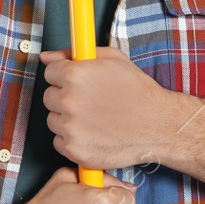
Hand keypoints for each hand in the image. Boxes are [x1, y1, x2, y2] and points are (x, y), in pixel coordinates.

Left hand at [40, 45, 177, 169]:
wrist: (157, 125)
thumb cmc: (138, 91)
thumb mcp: (112, 59)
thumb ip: (74, 54)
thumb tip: (46, 56)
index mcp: (75, 75)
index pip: (50, 72)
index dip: (64, 76)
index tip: (77, 83)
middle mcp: (69, 101)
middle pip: (49, 97)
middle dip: (65, 97)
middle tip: (89, 102)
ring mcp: (70, 128)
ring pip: (53, 120)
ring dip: (67, 119)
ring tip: (94, 118)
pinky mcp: (74, 150)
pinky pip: (59, 142)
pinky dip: (72, 139)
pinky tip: (93, 134)